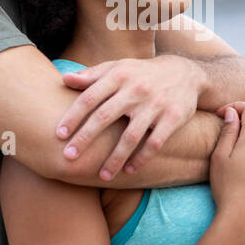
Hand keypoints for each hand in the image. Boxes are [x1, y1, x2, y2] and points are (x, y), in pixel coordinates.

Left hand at [57, 56, 202, 180]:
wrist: (185, 72)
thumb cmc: (141, 73)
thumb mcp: (118, 67)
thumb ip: (91, 75)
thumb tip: (64, 79)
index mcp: (119, 76)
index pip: (90, 98)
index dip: (73, 117)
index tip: (59, 135)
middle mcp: (135, 89)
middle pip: (104, 117)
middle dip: (85, 139)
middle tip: (69, 158)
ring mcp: (155, 105)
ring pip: (130, 136)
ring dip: (114, 159)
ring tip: (102, 176)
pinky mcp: (173, 118)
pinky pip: (154, 143)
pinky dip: (141, 159)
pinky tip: (129, 170)